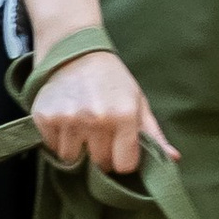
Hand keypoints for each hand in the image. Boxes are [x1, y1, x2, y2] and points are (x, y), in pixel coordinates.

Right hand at [32, 47, 173, 177]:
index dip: (122, 161)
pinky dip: (57, 141)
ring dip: (77, 150)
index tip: (119, 150)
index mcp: (124, 116)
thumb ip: (154, 135)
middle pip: (99, 164)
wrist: (75, 53)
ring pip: (72, 159)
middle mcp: (96, 119)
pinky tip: (66, 122)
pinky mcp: (44, 117)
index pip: (124, 165)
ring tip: (82, 128)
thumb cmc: (112, 82)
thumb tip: (173, 159)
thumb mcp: (138, 103)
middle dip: (101, 156)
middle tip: (100, 135)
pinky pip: (52, 147)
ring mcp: (68, 118)